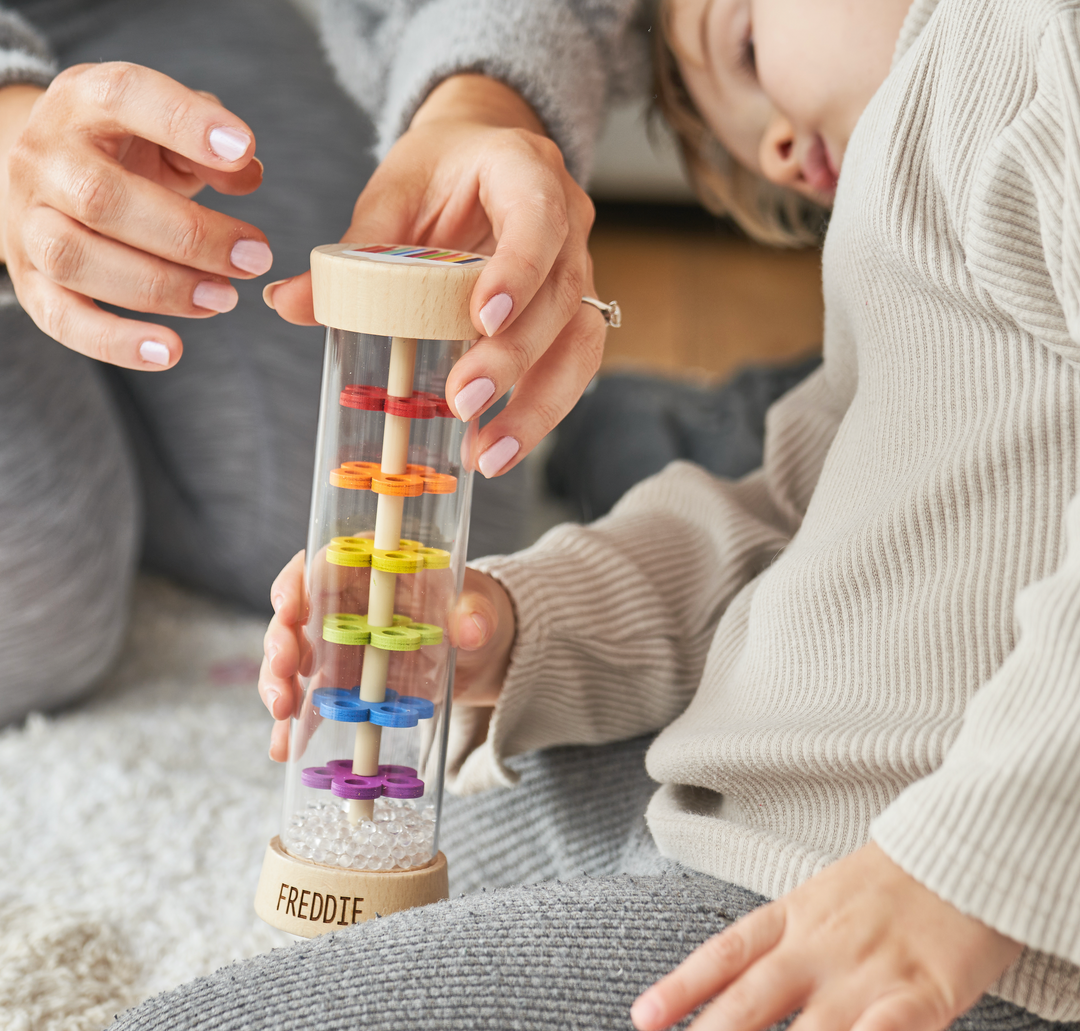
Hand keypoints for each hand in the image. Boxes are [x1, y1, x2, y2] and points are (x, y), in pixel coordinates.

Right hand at [0, 62, 271, 369]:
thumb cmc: (123, 149)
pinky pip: (61, 318)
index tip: (242, 148)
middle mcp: (44, 158)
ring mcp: (28, 220)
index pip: (124, 96)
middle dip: (189, 235)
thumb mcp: (164, 128)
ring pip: (75, 257)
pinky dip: (116, 342)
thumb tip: (247, 171)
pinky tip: (171, 352)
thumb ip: (209, 141)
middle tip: (255, 258)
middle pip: (101, 197)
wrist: (46, 174)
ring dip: (160, 287)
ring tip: (225, 299)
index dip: (183, 122)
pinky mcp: (30, 280)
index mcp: (83, 102)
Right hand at [259, 551, 514, 760]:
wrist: (478, 652)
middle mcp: (342, 601)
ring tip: (282, 713)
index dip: (299, 584)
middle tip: (285, 670)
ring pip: (291, 658)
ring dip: (278, 683)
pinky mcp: (339, 681)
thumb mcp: (479, 606)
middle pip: (295, 613)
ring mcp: (335, 644)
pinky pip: (307, 700)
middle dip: (281, 640)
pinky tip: (283, 748)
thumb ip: (475, 613)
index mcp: (369, 567)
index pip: (321, 564)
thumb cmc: (471, 610)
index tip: (291, 609)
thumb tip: (472, 628)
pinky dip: (293, 725)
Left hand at [265, 73, 606, 477]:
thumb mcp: (394, 194)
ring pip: (580, 344)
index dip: (518, 271)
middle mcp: (568, 222)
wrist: (485, 156)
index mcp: (525, 171)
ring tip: (489, 455)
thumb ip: (354, 249)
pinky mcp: (572, 315)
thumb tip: (286, 302)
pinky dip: (537, 411)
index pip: (537, 220)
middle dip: (514, 358)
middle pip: (560, 297)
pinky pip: (571, 368)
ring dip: (537, 406)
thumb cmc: (440, 172)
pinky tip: (497, 447)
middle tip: (463, 401)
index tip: (483, 318)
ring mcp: (580, 271)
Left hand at [631, 843, 1022, 1030]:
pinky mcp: (923, 991)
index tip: (643, 1018)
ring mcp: (868, 969)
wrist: (967, 848)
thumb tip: (748, 982)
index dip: (682, 988)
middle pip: (753, 1000)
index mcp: (796, 914)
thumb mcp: (829, 894)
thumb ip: (791, 937)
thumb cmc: (896, 878)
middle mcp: (820, 944)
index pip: (726, 954)